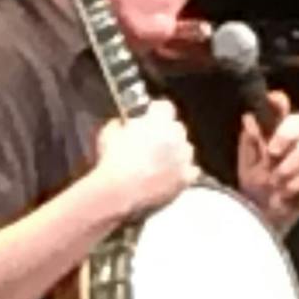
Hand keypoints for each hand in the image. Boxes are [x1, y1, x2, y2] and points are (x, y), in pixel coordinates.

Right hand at [93, 99, 193, 217]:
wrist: (120, 191)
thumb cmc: (113, 162)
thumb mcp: (108, 133)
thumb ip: (120, 124)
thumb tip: (122, 125)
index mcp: (159, 120)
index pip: (165, 107)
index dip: (156, 112)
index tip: (150, 116)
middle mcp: (176, 136)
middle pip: (177, 128)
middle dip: (166, 133)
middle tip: (151, 143)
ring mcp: (183, 158)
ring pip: (185, 150)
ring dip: (175, 153)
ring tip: (158, 162)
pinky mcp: (186, 178)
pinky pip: (190, 171)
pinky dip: (182, 172)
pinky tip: (169, 176)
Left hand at [237, 91, 298, 231]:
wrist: (265, 215)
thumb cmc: (254, 185)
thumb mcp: (247, 163)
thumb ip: (251, 140)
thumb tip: (249, 118)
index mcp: (273, 132)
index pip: (279, 109)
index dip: (279, 102)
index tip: (274, 100)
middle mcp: (293, 139)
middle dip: (285, 136)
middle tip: (271, 153)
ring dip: (287, 168)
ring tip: (274, 182)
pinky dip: (296, 185)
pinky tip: (285, 194)